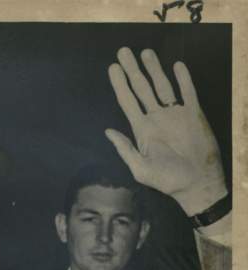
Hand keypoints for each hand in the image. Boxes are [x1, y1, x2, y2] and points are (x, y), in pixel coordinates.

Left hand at [105, 47, 226, 215]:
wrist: (195, 182)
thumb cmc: (166, 180)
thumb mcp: (139, 168)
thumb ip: (125, 148)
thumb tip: (108, 131)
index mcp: (142, 129)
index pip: (127, 102)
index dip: (119, 85)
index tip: (112, 68)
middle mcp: (156, 118)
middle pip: (142, 88)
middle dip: (132, 70)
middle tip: (123, 51)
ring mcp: (175, 115)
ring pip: (162, 86)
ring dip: (154, 69)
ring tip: (144, 52)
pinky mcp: (193, 114)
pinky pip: (187, 92)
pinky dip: (183, 79)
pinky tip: (176, 66)